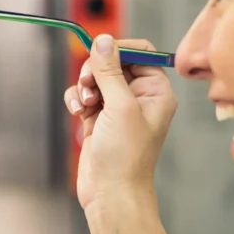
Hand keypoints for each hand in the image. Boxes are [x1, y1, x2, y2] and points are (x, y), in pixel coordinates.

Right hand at [64, 36, 176, 209]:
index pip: (140, 52)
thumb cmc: (125, 156)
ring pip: (94, 78)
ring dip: (83, 86)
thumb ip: (110, 71)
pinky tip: (78, 113)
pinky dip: (77, 99)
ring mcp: (117, 107)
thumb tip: (102, 41)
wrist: (111, 192)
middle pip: (112, 62)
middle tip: (88, 84)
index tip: (98, 52)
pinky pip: (83, 95)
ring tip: (85, 105)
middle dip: (95, 70)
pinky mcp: (99, 118)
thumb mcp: (119, 107)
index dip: (117, 48)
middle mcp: (139, 96)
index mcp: (156, 91)